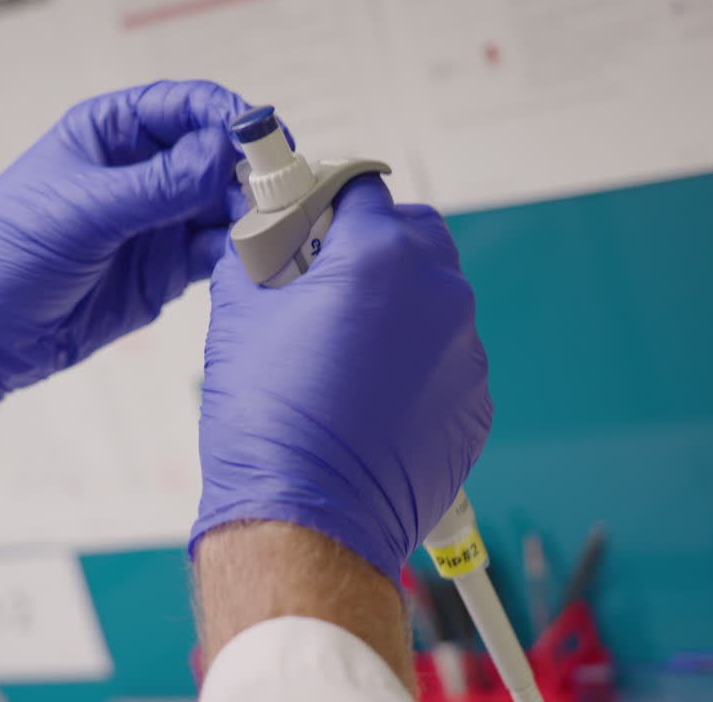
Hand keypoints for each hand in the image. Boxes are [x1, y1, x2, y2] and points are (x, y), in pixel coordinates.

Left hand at [0, 80, 249, 405]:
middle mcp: (140, 172)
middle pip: (217, 157)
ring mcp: (156, 222)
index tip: (262, 139)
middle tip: (275, 196)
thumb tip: (222, 154)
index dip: (227, 118)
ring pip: (224, 207)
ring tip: (268, 234)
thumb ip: (157, 186)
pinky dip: (238, 257)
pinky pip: (216, 255)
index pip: (186, 107)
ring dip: (250, 217)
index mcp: (111, 133)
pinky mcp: (164, 270)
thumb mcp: (81, 212)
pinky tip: (251, 263)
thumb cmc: (4, 252)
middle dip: (249, 172)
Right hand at [193, 176, 492, 579]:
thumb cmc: (269, 423)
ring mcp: (465, 354)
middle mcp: (439, 294)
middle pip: (413, 235)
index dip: (325, 201)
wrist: (308, 522)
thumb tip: (257, 246)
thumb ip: (254, 261)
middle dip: (373, 247)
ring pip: (434, 301)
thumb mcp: (238, 318)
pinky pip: (446, 362)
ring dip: (397, 309)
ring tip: (344, 356)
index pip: (360, 189)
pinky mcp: (475, 406)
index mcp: (380, 258)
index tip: (306, 222)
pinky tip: (370, 402)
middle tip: (325, 283)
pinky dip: (416, 366)